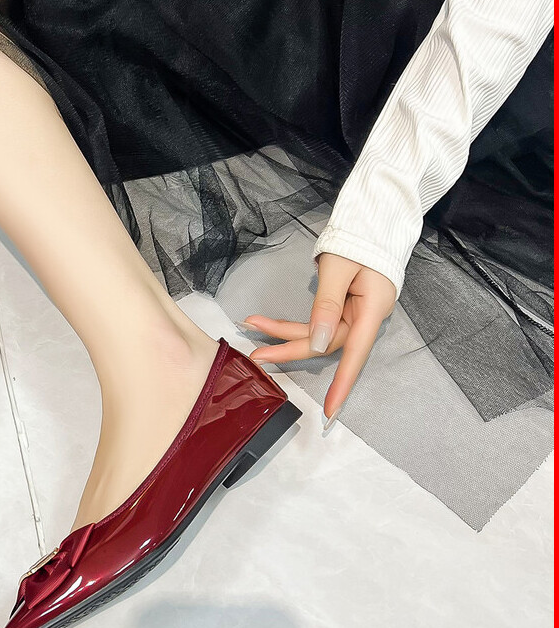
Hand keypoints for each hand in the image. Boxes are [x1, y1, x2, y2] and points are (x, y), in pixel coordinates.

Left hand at [243, 254, 395, 422]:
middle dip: (290, 348)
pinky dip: (294, 323)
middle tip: (256, 354)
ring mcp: (354, 312)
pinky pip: (317, 321)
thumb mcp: (339, 268)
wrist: (372, 218)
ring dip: (285, 333)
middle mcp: (365, 316)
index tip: (329, 410)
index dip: (341, 384)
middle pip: (326, 343)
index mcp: (374, 309)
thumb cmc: (360, 240)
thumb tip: (316, 343)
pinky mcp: (343, 307)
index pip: (354, 354)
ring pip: (317, 333)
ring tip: (253, 326)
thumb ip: (327, 305)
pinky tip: (268, 322)